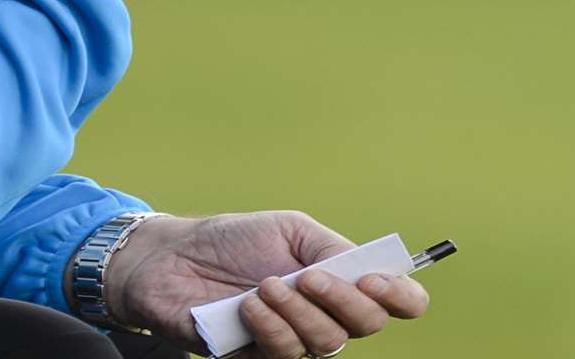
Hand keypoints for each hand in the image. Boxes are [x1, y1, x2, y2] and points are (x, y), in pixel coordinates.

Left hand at [105, 212, 430, 357]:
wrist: (172, 257)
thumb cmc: (231, 241)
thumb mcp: (288, 229)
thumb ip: (331, 249)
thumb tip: (367, 269)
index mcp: (340, 281)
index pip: (396, 301)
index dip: (402, 296)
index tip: (377, 281)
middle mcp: (324, 314)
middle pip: (365, 326)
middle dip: (343, 301)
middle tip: (310, 277)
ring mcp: (293, 339)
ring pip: (325, 343)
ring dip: (299, 311)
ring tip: (265, 284)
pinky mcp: (258, 357)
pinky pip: (284, 355)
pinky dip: (270, 327)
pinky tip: (248, 305)